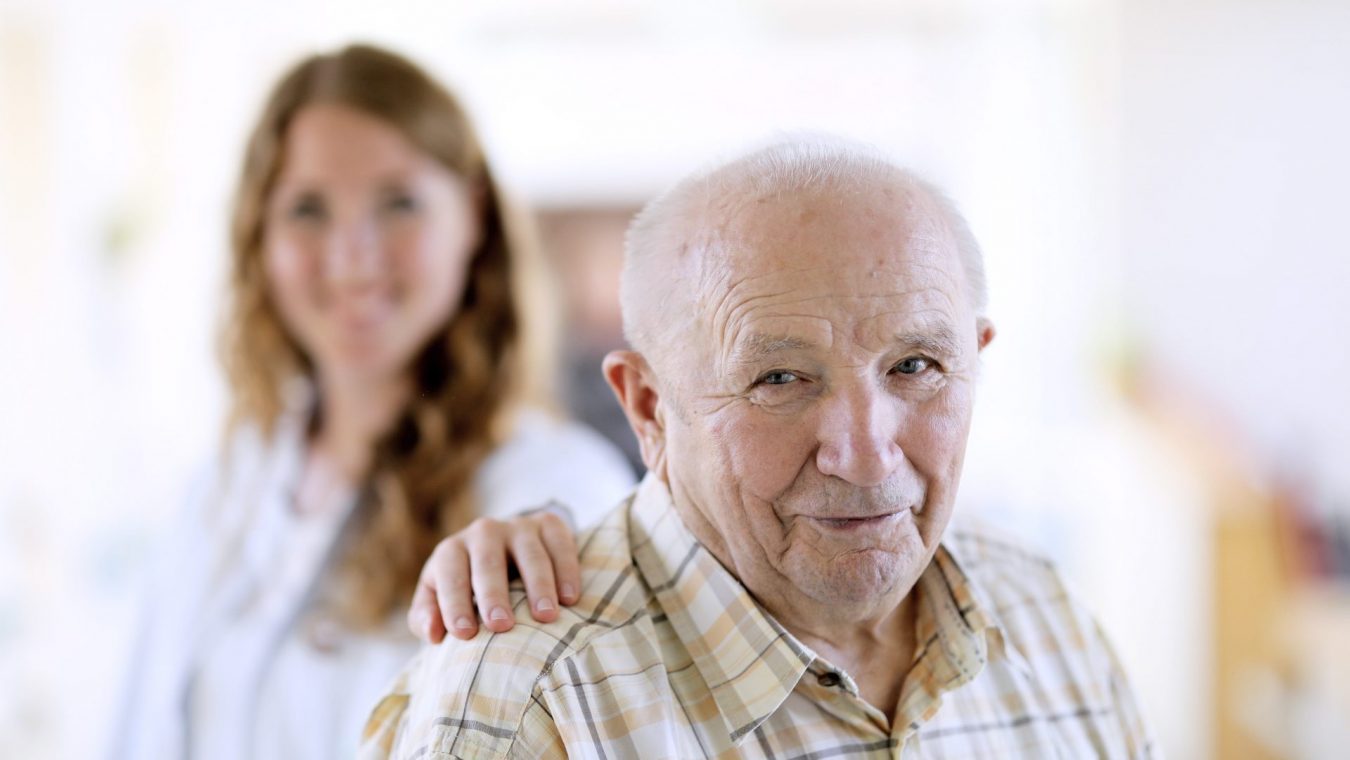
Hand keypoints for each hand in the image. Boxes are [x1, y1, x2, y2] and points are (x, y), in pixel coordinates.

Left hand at [407, 508, 580, 642]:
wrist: (503, 550)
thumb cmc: (468, 587)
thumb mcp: (438, 598)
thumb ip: (425, 617)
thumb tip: (434, 633)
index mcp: (452, 551)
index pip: (450, 574)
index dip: (454, 603)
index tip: (464, 633)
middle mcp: (483, 532)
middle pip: (488, 562)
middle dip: (493, 594)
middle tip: (501, 625)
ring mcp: (518, 526)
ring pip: (529, 553)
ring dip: (538, 585)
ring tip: (545, 616)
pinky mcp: (549, 524)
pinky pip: (560, 542)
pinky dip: (566, 569)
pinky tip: (570, 597)